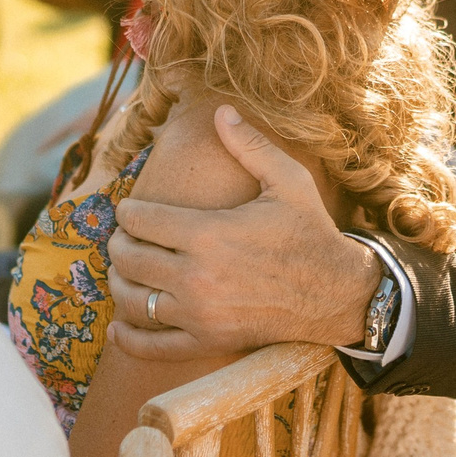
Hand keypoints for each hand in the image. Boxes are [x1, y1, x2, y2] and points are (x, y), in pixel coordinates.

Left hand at [108, 106, 381, 362]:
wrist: (337, 293)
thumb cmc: (309, 233)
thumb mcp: (287, 181)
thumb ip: (250, 145)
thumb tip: (222, 110)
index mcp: (208, 233)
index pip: (140, 220)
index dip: (127, 212)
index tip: (130, 210)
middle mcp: (196, 276)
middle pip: (129, 258)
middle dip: (120, 244)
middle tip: (125, 238)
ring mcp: (200, 313)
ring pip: (132, 299)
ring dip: (119, 284)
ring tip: (125, 272)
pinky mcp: (207, 341)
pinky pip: (153, 346)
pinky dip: (129, 338)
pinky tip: (118, 326)